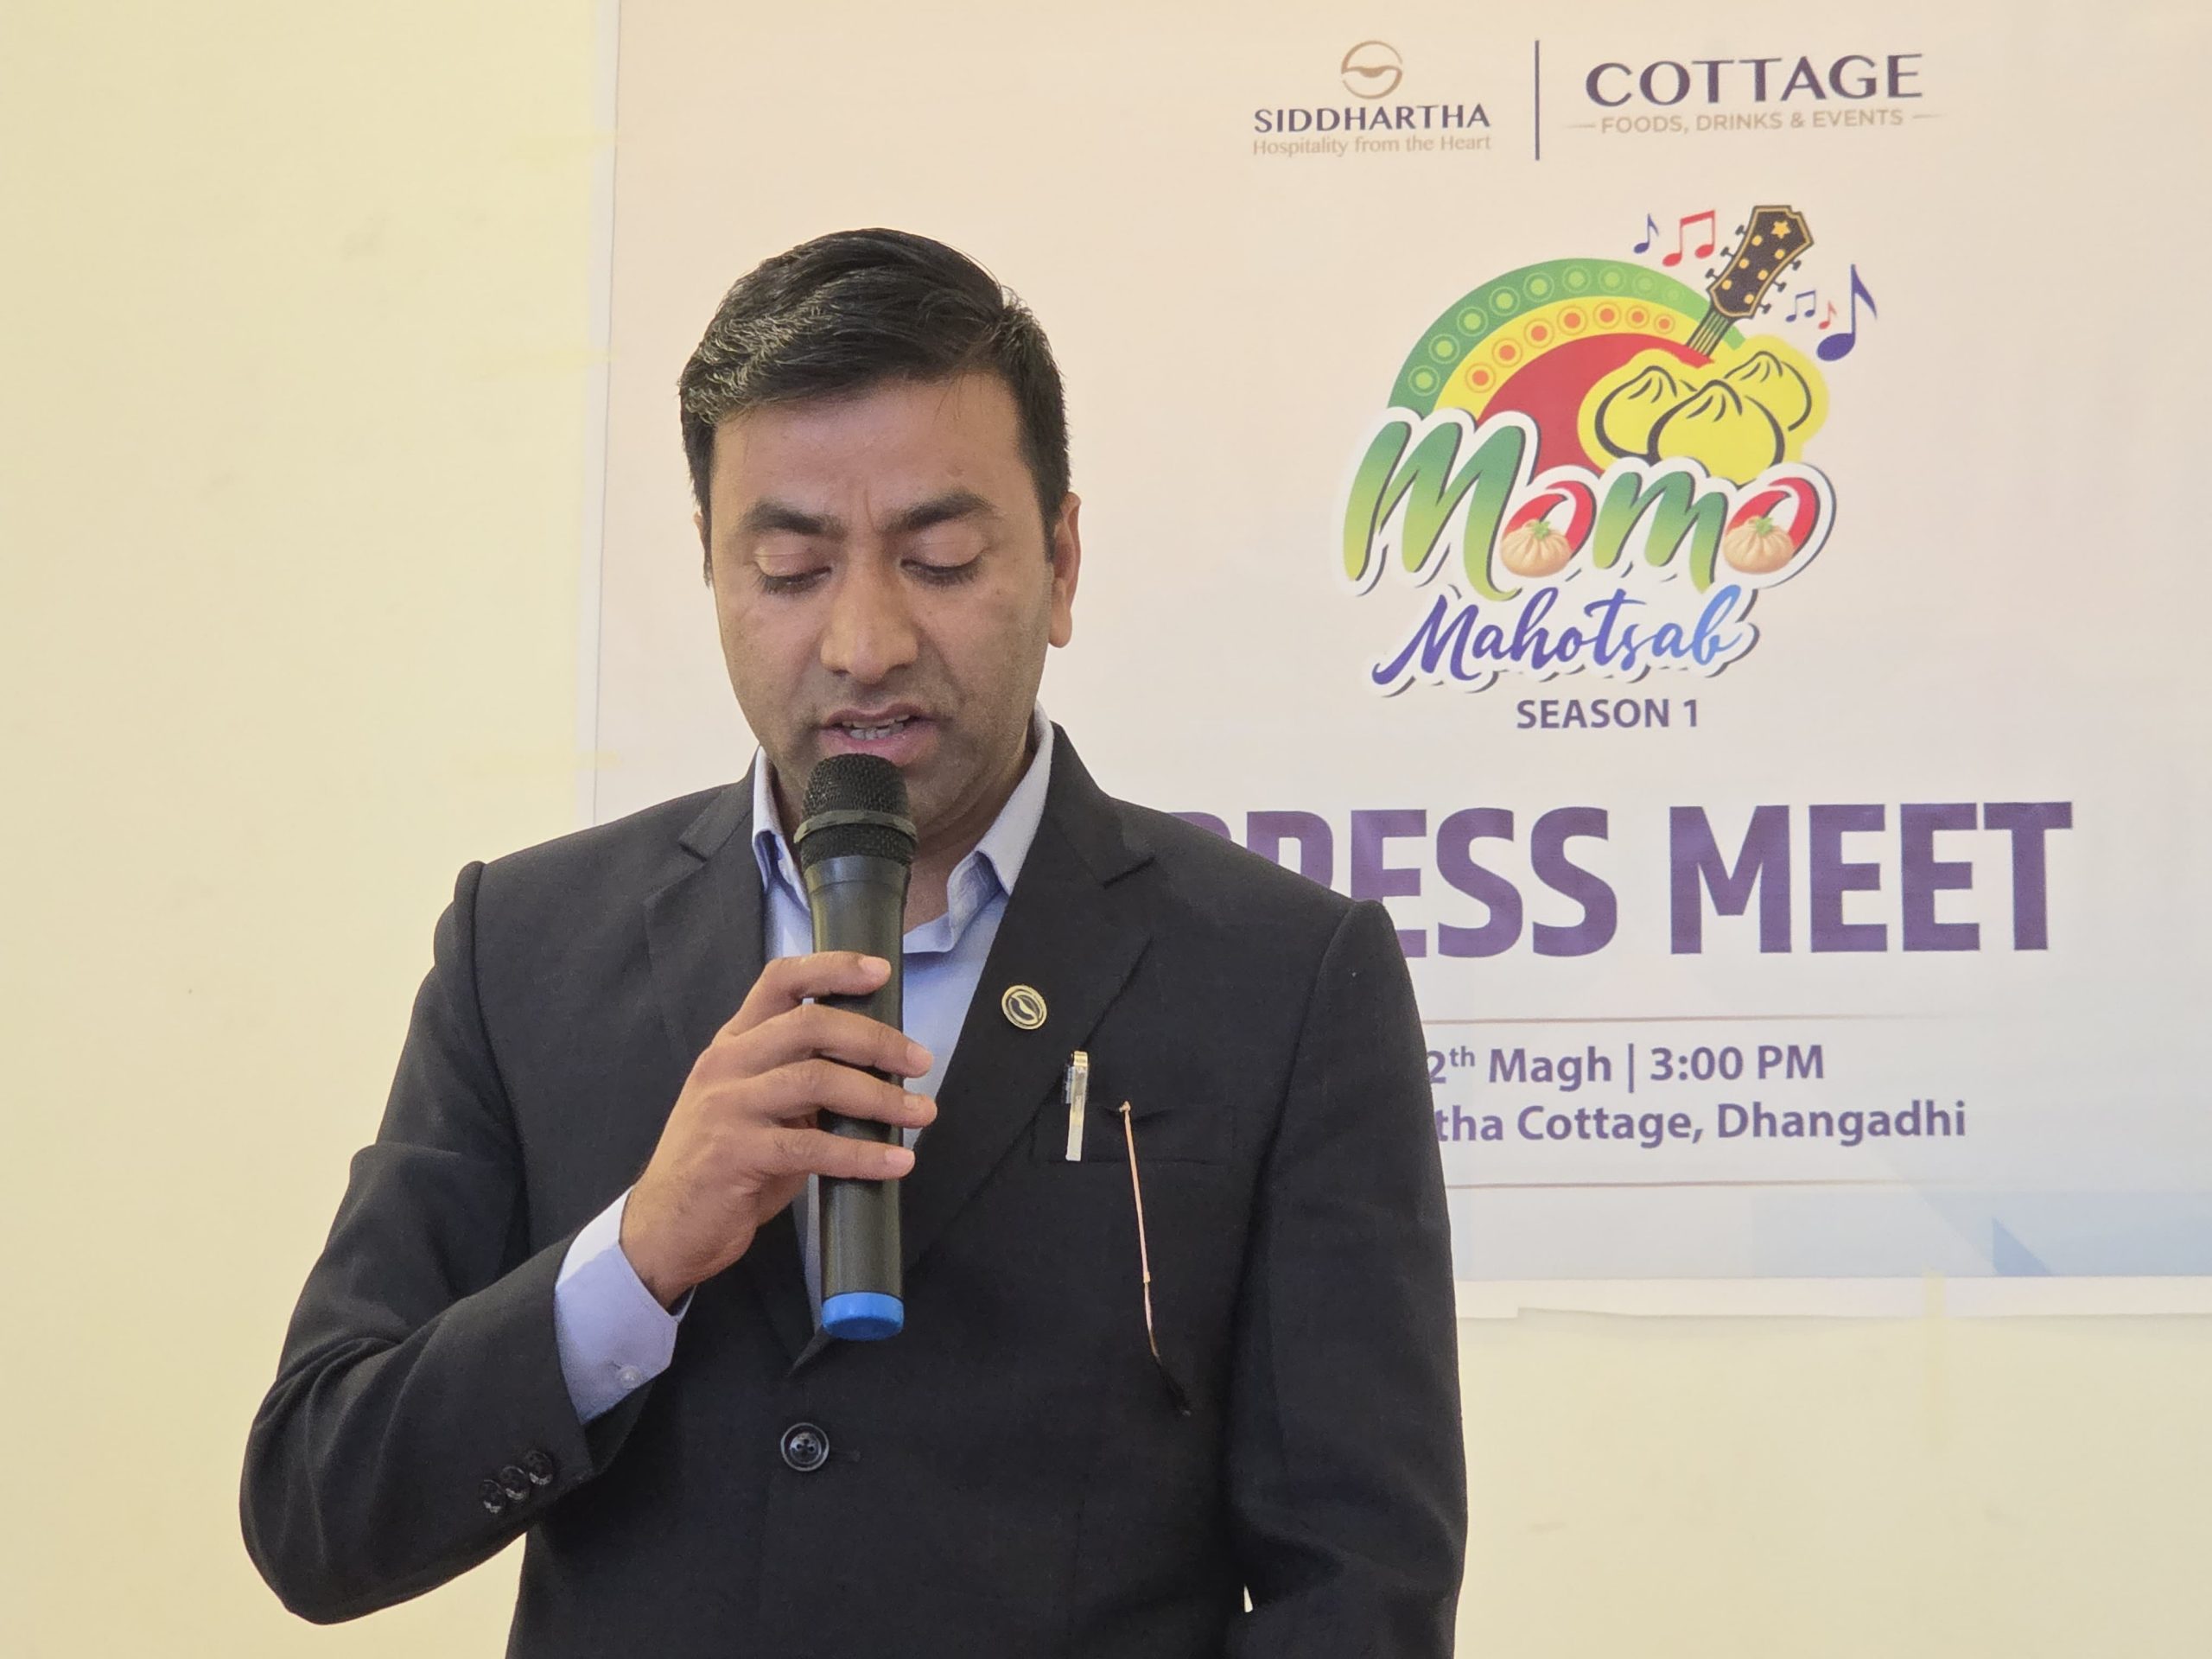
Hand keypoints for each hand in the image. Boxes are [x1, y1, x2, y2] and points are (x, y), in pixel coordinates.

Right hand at [620, 951, 933, 1306]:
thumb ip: (799, 1081)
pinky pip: (813, 1147)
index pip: (779, 981)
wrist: (663, 1231)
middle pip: (810, 1025)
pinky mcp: (735, 1153)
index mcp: (733, 1043)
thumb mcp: (756, 1108)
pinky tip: (895, 1164)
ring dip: (880, 1097)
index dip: (832, 968)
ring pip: (817, 1080)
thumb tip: (875, 1072)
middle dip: (875, 1040)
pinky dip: (862, 1155)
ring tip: (921, 1113)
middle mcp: (726, 1063)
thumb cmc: (722, 1167)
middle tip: (920, 1061)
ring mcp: (727, 1107)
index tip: (879, 971)